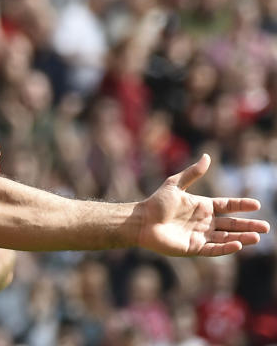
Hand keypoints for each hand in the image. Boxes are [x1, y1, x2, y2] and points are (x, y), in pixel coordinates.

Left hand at [136, 154, 269, 256]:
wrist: (142, 221)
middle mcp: (204, 222)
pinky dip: (226, 248)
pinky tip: (238, 244)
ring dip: (242, 237)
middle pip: (231, 224)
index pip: (227, 206)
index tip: (256, 205)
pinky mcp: (194, 248)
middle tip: (266, 227)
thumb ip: (192, 173)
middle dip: (248, 225)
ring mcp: (200, 235)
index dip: (241, 205)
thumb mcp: (175, 184)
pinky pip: (213, 249)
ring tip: (257, 237)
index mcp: (202, 206)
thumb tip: (207, 156)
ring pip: (226, 237)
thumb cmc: (156, 202)